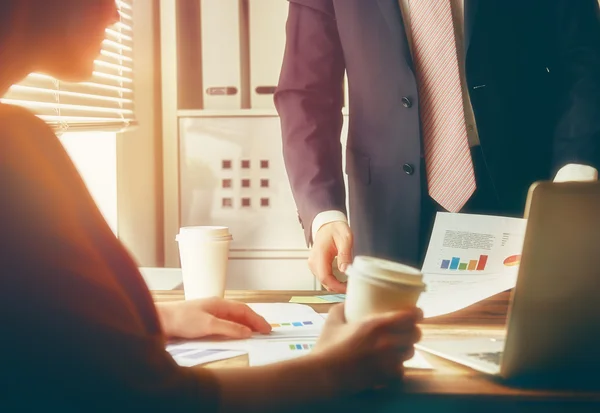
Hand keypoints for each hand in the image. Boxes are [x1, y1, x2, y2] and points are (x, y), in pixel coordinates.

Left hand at [155, 297, 271, 339]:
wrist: (160, 321)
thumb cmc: (182, 320)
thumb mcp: (208, 325)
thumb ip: (229, 328)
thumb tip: (247, 331)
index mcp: (219, 303)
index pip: (244, 310)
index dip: (257, 319)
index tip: (267, 329)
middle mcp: (215, 307)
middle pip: (239, 313)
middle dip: (253, 321)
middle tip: (265, 331)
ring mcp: (209, 314)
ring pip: (232, 318)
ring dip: (244, 325)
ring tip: (254, 334)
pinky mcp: (202, 322)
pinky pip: (224, 324)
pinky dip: (233, 329)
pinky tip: (234, 335)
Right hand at [309, 221, 352, 291]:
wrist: (327, 225)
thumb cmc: (335, 229)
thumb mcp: (345, 239)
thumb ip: (345, 254)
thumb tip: (345, 270)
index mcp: (319, 255)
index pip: (325, 277)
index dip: (337, 286)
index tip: (348, 288)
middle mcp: (313, 262)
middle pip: (324, 282)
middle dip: (338, 288)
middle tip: (352, 287)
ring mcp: (313, 265)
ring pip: (324, 282)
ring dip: (336, 285)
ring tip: (349, 283)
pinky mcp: (316, 266)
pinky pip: (324, 277)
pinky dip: (333, 281)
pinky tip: (342, 279)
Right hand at [312, 304, 421, 394]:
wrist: (323, 375)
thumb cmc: (327, 348)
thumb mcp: (333, 320)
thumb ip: (343, 308)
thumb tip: (348, 303)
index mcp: (376, 325)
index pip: (410, 316)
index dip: (416, 313)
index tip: (416, 312)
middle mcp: (387, 343)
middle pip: (415, 334)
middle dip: (413, 330)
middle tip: (407, 329)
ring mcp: (388, 362)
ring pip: (410, 353)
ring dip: (406, 348)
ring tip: (399, 347)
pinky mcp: (386, 377)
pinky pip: (402, 371)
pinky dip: (398, 367)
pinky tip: (391, 365)